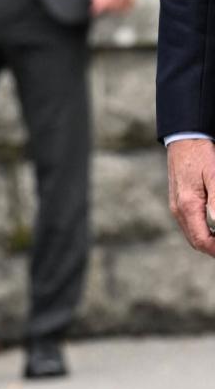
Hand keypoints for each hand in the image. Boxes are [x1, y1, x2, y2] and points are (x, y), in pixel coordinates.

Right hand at [167, 137, 214, 256]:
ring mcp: (176, 207)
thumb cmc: (201, 155)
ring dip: (208, 240)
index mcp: (187, 206)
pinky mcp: (178, 203)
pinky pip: (190, 225)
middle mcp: (178, 210)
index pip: (201, 240)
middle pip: (196, 242)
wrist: (184, 140)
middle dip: (213, 248)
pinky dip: (202, 231)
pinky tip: (214, 226)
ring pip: (192, 235)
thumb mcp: (214, 175)